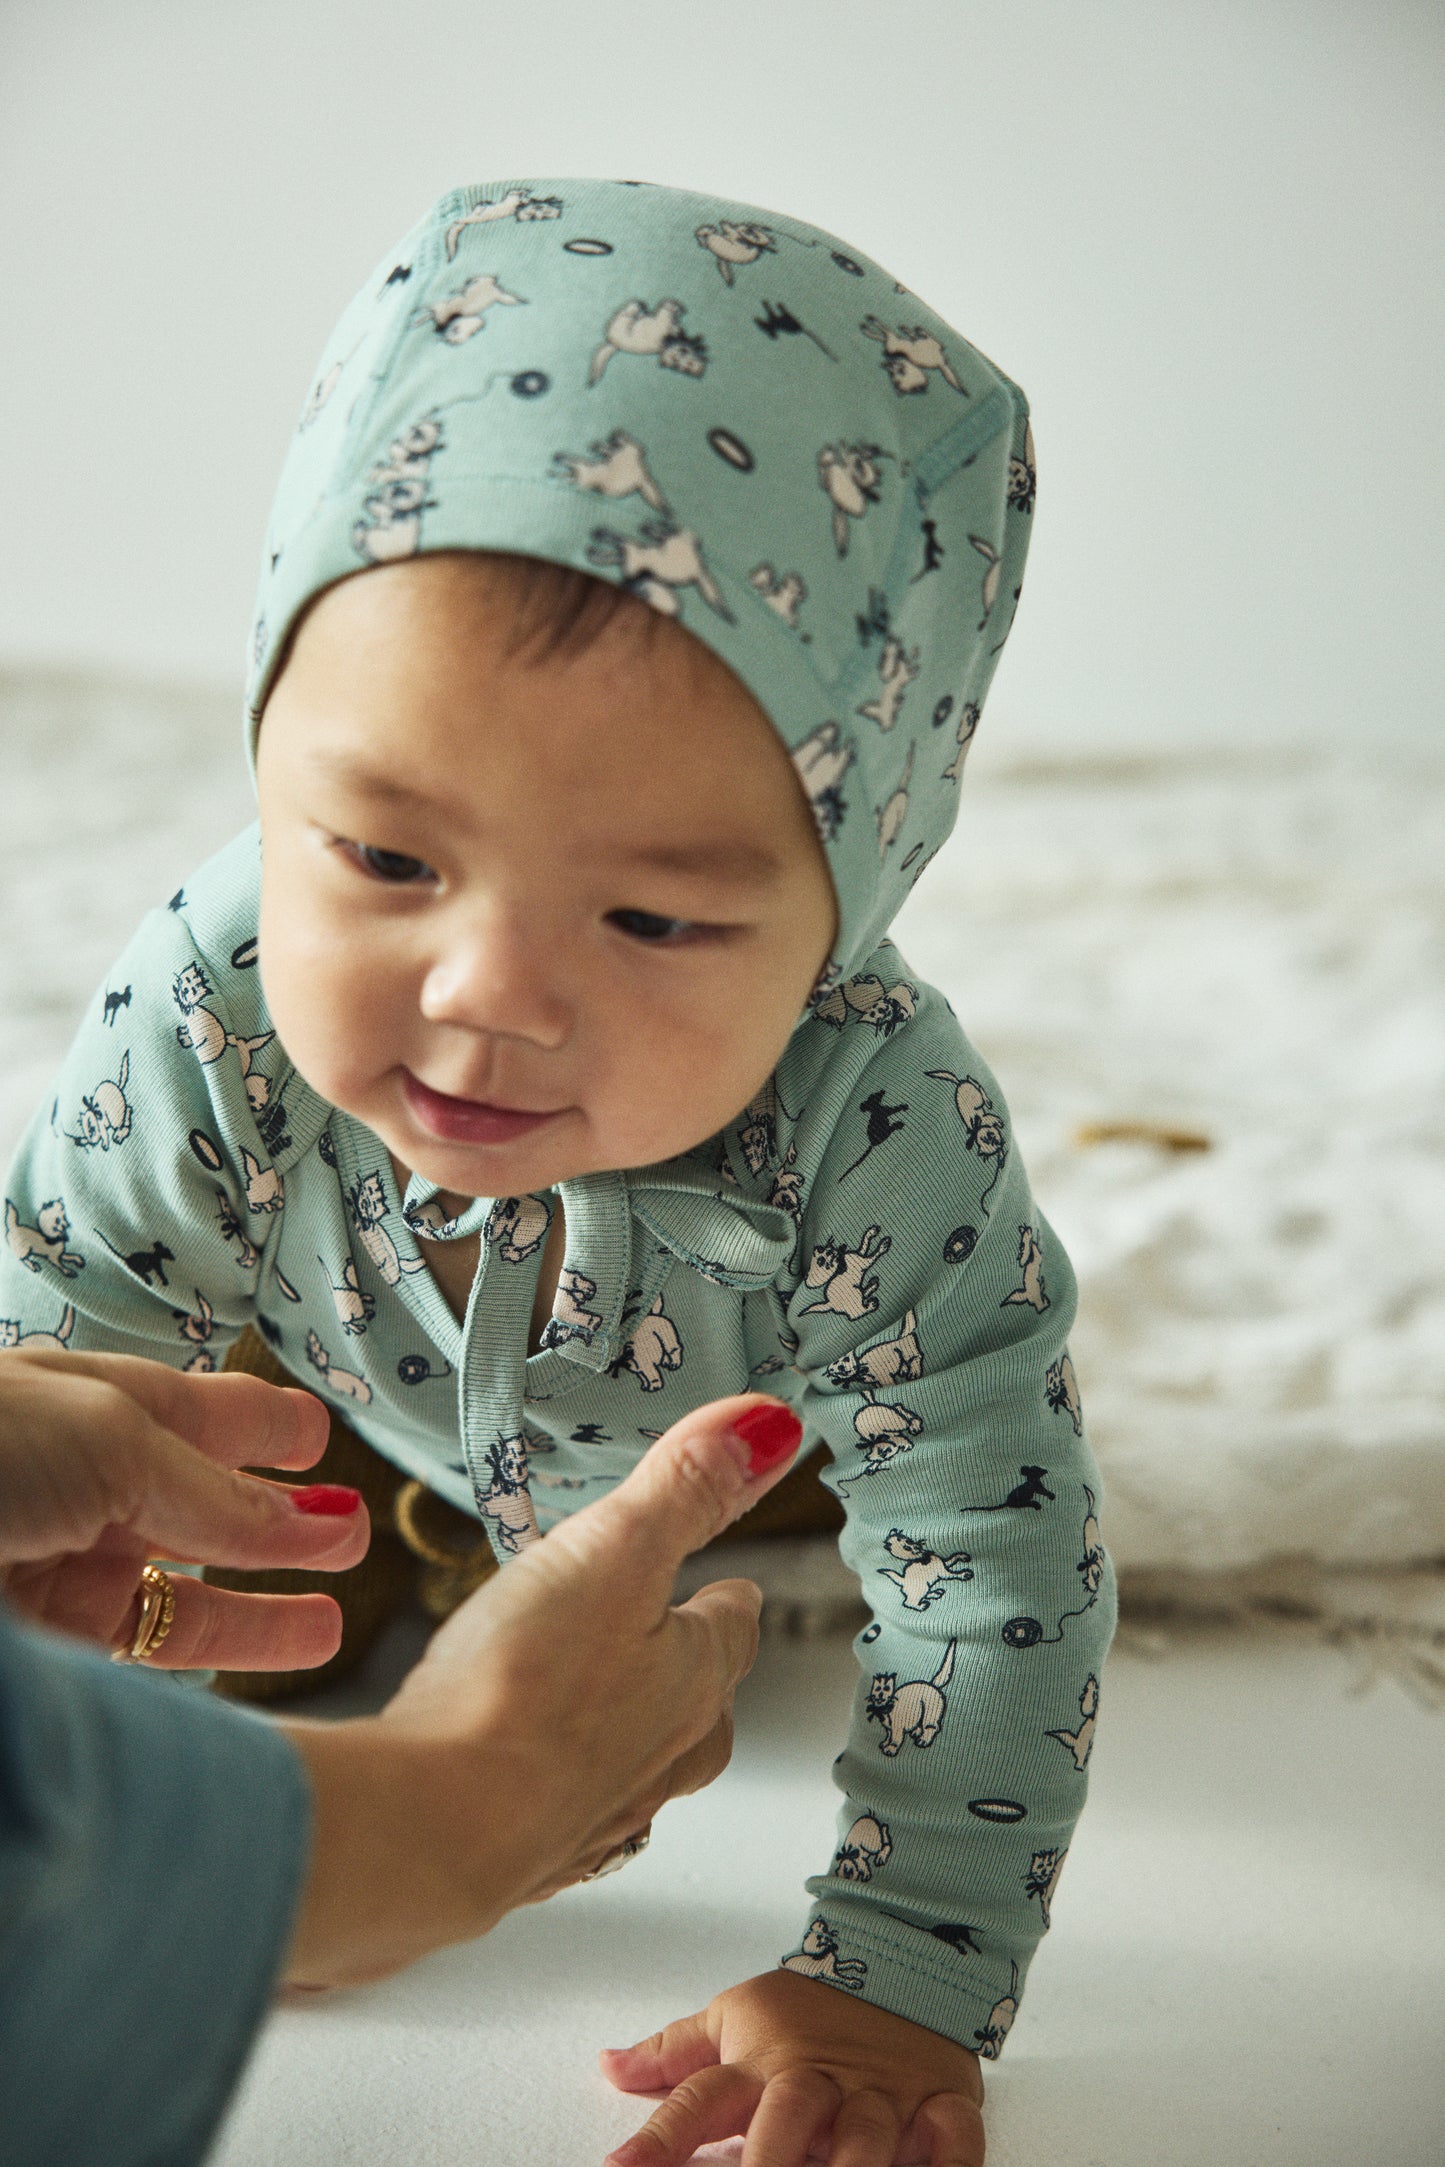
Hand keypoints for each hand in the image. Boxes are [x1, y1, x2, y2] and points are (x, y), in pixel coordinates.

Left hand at [0, 1346, 367, 1667]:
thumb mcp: (111, 1439)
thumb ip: (214, 1491)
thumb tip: (309, 1524)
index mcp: (98, 1407)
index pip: (204, 1415)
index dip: (265, 1424)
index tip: (317, 1435)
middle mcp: (89, 1486)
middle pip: (205, 1510)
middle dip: (282, 1522)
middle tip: (352, 1534)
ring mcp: (69, 1568)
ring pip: (190, 1595)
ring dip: (265, 1609)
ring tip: (332, 1622)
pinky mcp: (54, 1645)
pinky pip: (155, 1654)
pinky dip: (226, 1654)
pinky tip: (275, 1654)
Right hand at [280, 1391, 804, 1988]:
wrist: (430, 1834)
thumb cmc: (525, 1687)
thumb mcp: (614, 1550)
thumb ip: (684, 1487)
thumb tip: (770, 1426)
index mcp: (697, 1680)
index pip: (734, 1625)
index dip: (723, 1595)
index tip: (724, 1581)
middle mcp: (663, 1759)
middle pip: (696, 1705)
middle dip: (681, 1668)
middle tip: (653, 1632)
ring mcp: (598, 1817)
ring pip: (634, 1764)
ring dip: (617, 1729)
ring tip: (581, 1697)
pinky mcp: (528, 1859)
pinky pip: (559, 1813)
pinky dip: (546, 1782)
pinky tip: (510, 1768)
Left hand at [600, 1968, 985, 2165]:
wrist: (903, 1957)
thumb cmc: (811, 2006)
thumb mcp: (737, 2018)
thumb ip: (675, 2052)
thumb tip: (609, 2064)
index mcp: (762, 2065)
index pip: (699, 2098)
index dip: (661, 2137)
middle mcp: (817, 2083)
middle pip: (786, 2117)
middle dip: (768, 2162)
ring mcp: (879, 2094)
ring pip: (865, 2135)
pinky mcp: (940, 2102)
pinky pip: (953, 2138)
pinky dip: (950, 2164)